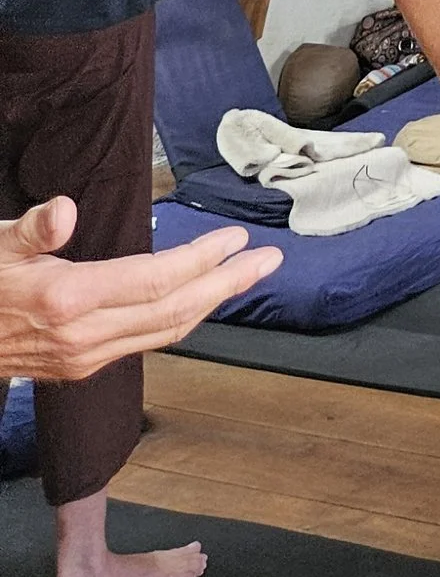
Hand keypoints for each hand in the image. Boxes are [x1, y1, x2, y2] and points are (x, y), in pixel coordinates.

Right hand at [0, 195, 279, 377]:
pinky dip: (180, 318)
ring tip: (245, 275)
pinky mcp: (80, 367)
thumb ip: (32, 229)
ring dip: (211, 302)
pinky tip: (196, 299)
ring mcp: (83, 358)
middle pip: (174, 310)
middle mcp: (83, 337)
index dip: (202, 260)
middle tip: (271, 259)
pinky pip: (145, 341)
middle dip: (228, 284)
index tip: (237, 239)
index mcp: (67, 301)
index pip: (156, 281)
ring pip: (164, 332)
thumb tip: (64, 209)